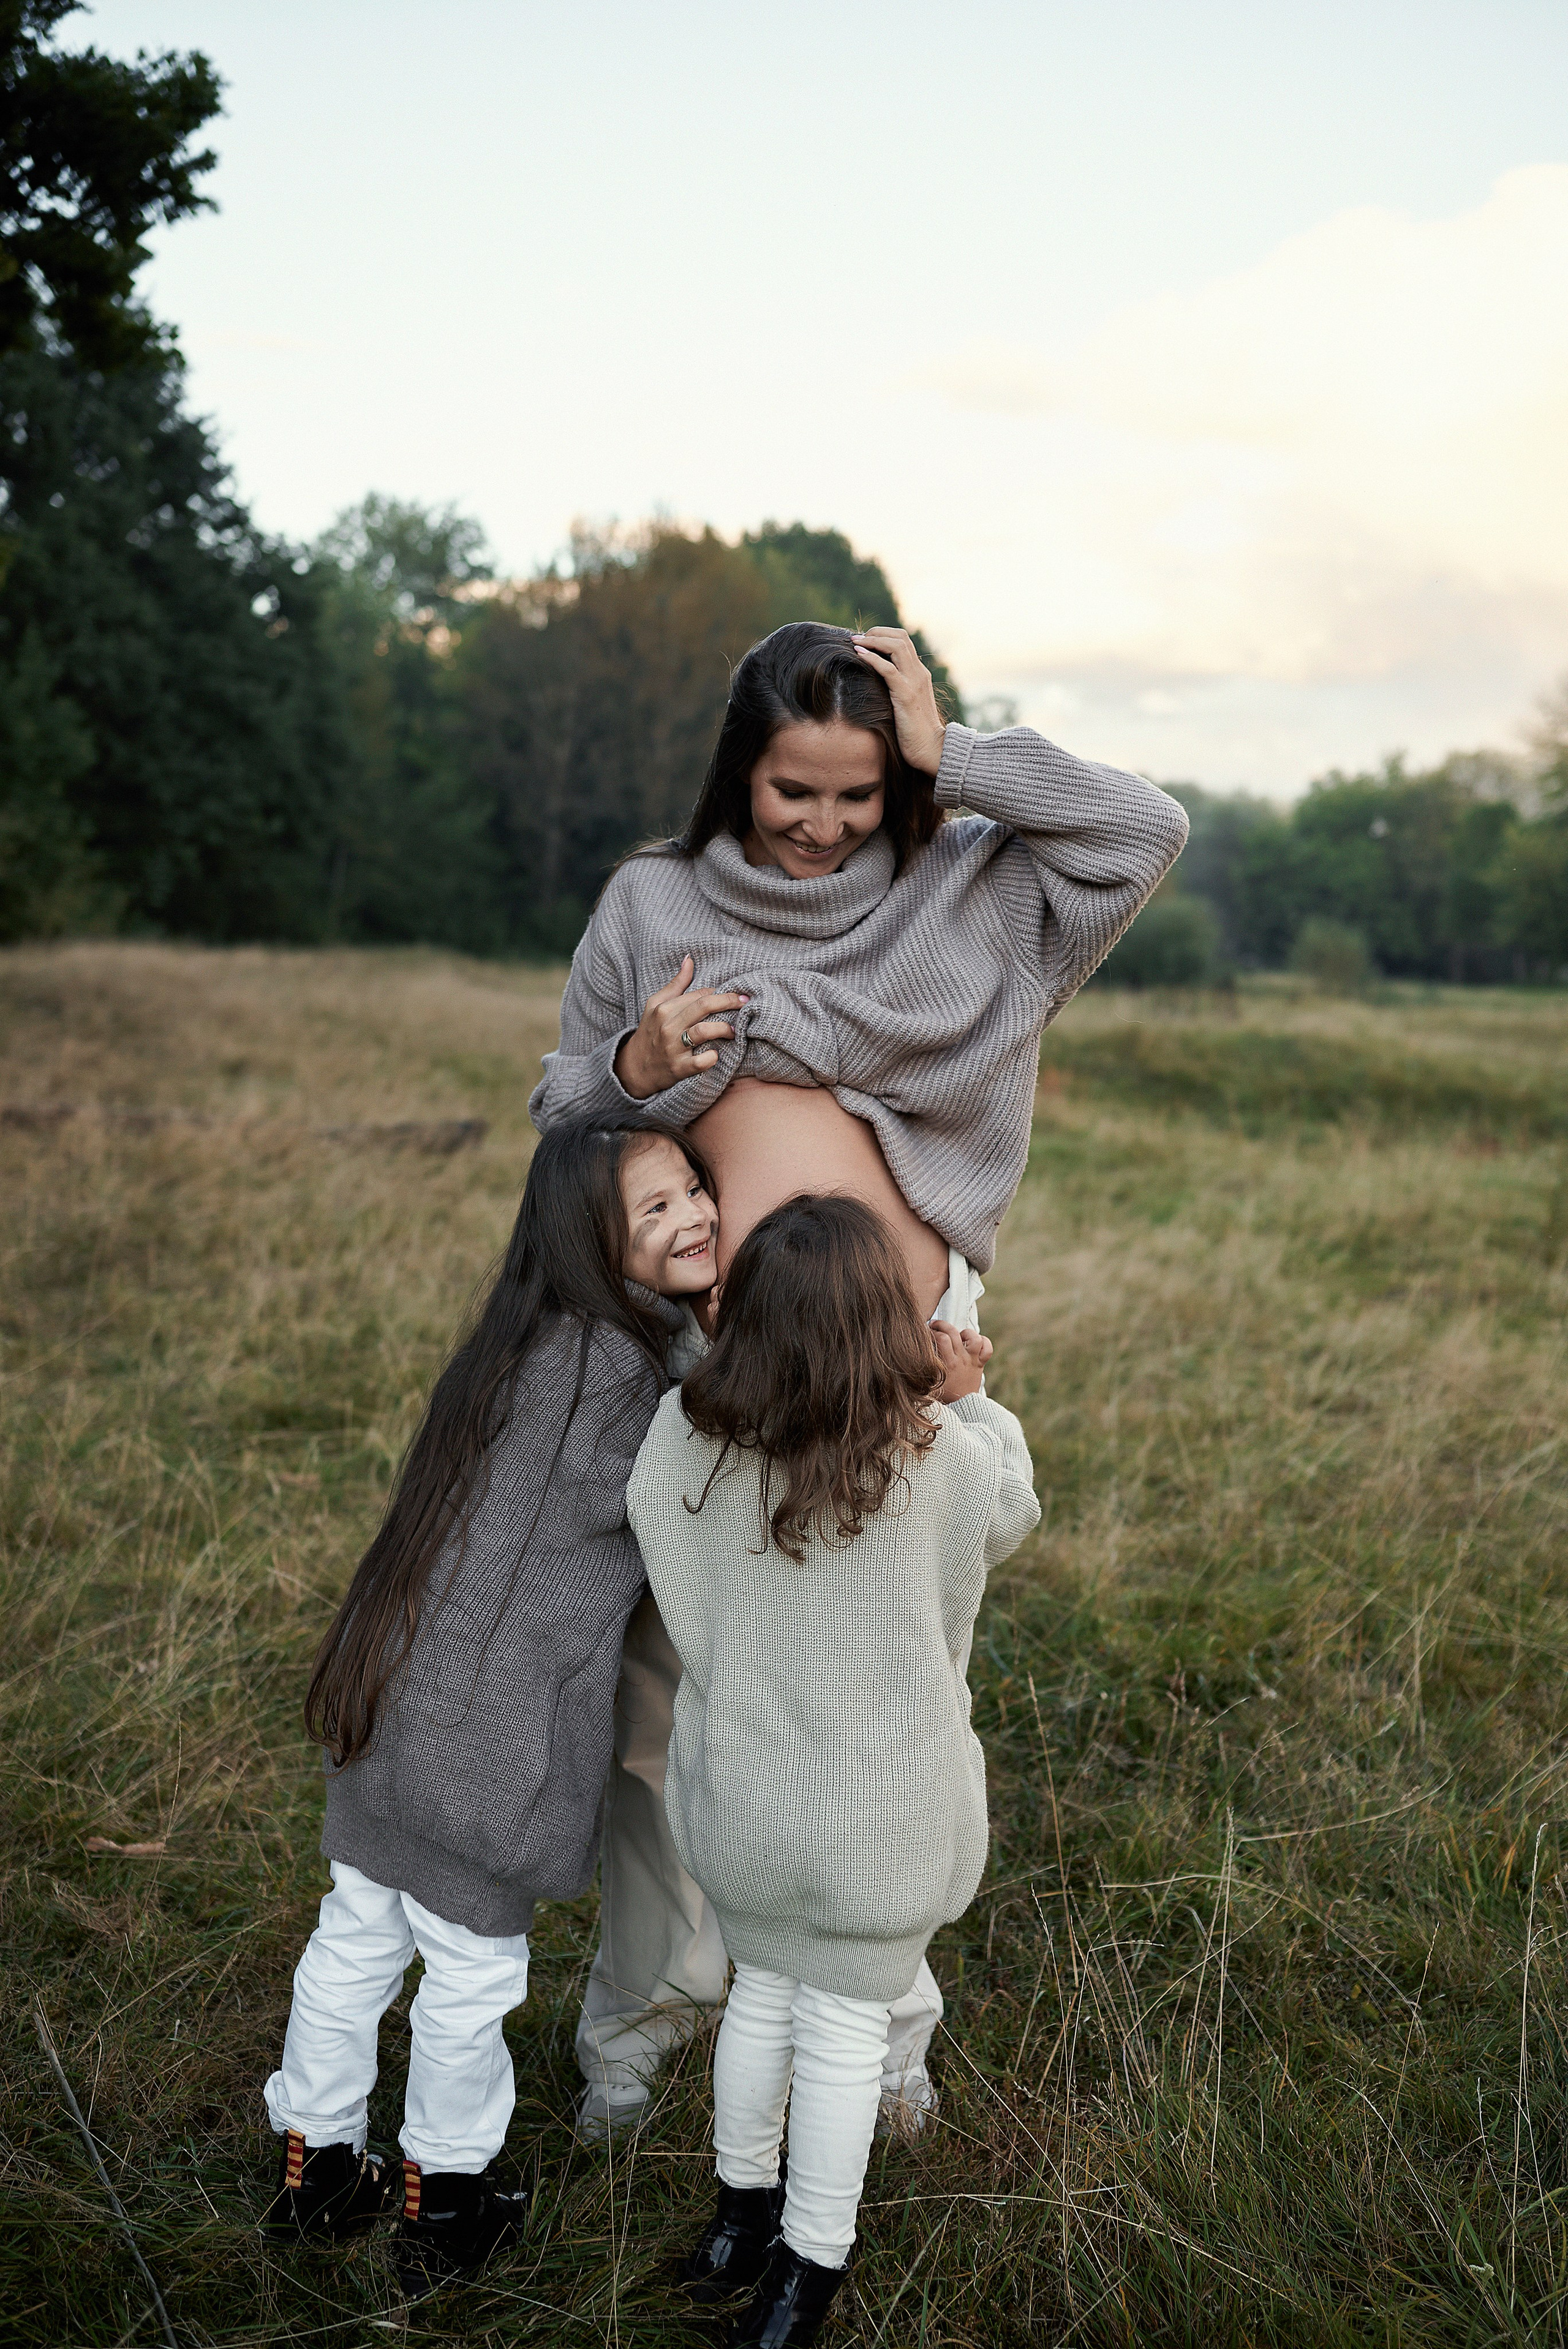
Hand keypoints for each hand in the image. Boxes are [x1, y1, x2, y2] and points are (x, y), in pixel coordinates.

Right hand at [614, 956, 747, 1099]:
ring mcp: (673, 1048)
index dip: (719, 993)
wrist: (635, 1068)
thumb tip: (689, 959)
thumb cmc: (650, 1032)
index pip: (699, 994)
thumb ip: (676, 984)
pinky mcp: (679, 1068)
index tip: (734, 995)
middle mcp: (668, 1026)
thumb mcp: (656, 1005)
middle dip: (729, 1001)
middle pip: (704, 1006)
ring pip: (704, 1031)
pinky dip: (712, 1057)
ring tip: (735, 1030)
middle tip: (745, 1003)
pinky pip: (701, 1062)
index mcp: (664, 1008)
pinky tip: (716, 1054)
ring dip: (725, 1029)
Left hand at [852, 627, 946, 775]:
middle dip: (876, 632)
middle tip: (857, 638)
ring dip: (873, 640)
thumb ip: (896, 689)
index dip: (883, 634)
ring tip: (856, 642)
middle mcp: (919, 673)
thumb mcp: (905, 704)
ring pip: (896, 646)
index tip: (864, 640)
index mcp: (919, 673)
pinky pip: (888, 669)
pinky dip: (872, 658)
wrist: (930, 749)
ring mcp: (914, 682)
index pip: (903, 641)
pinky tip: (859, 655)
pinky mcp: (906, 695)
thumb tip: (874, 684)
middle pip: (900, 637)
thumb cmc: (914, 731)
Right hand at [930, 1318, 992, 1402]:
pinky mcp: (980, 1363)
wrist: (962, 1407)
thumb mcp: (928, 1385)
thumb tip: (908, 1361)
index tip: (924, 1333)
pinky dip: (983, 1342)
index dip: (930, 1332)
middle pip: (953, 1332)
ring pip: (974, 1337)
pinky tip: (973, 1343)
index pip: (940, 1338)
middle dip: (941, 1325)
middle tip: (934, 1326)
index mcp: (948, 1364)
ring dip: (964, 1332)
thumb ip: (922, 1372)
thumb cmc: (942, 1395)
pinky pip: (987, 1348)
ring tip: (956, 1335)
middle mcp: (961, 1360)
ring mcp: (972, 1361)